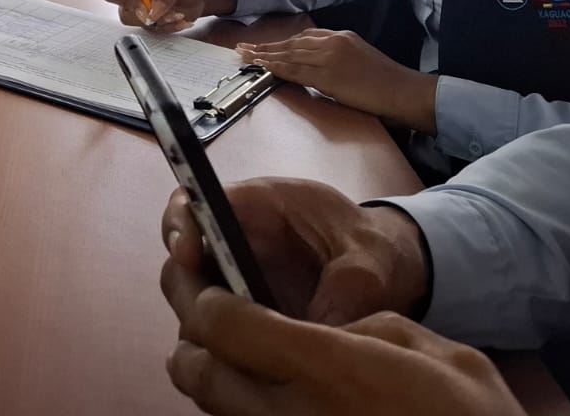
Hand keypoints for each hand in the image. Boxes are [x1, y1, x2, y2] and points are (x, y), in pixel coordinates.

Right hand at [101, 0, 235, 32]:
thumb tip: (154, 10)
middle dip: (131, 2)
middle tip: (150, 8)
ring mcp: (132, 2)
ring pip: (126, 15)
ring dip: (153, 18)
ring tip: (176, 13)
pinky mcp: (140, 18)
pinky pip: (143, 28)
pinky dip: (162, 27)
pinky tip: (177, 19)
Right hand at [162, 179, 431, 329]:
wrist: (389, 272)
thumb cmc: (373, 248)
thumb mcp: (371, 262)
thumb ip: (347, 289)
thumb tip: (321, 327)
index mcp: (258, 206)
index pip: (193, 203)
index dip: (180, 226)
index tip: (189, 256)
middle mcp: (235, 242)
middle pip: (183, 259)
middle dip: (189, 291)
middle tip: (214, 320)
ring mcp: (236, 280)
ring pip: (195, 302)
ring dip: (208, 327)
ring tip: (240, 352)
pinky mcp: (246, 313)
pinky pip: (219, 331)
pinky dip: (225, 350)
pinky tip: (252, 367)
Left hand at [164, 284, 520, 415]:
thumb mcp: (431, 352)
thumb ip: (365, 329)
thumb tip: (332, 331)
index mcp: (325, 367)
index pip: (224, 324)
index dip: (206, 296)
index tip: (213, 281)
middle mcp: (293, 413)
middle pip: (198, 371)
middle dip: (190, 337)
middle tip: (203, 311)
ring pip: (212, 410)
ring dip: (209, 376)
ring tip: (228, 350)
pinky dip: (238, 409)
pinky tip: (264, 392)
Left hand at [237, 29, 437, 133]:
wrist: (404, 91)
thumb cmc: (386, 83)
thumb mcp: (360, 60)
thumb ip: (336, 59)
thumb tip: (316, 67)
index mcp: (342, 37)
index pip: (304, 37)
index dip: (282, 42)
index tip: (265, 46)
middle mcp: (333, 41)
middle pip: (292, 43)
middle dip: (267, 46)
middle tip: (243, 48)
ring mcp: (330, 56)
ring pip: (290, 54)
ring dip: (265, 56)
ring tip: (245, 56)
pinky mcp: (328, 74)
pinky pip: (296, 70)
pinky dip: (277, 68)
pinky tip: (263, 69)